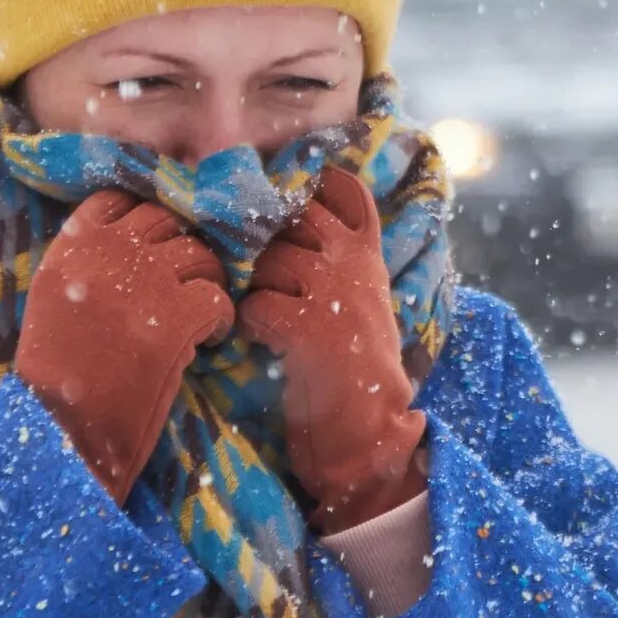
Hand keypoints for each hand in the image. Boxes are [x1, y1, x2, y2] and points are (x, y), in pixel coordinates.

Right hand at [15, 189, 233, 501]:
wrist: (60, 428)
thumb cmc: (53, 378)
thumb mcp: (53, 303)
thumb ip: (85, 265)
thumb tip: (131, 247)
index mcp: (72, 246)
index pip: (119, 199)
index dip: (145, 218)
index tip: (157, 244)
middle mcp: (109, 252)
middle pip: (167, 220)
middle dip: (183, 247)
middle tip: (189, 281)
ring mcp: (146, 280)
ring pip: (201, 254)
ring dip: (207, 281)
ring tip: (200, 315)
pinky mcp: (177, 316)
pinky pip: (218, 298)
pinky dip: (220, 321)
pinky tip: (208, 341)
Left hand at [239, 168, 427, 533]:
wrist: (370, 431)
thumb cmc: (354, 366)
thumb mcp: (359, 298)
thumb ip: (334, 258)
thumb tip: (279, 224)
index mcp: (367, 254)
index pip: (342, 188)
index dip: (307, 187)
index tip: (286, 204)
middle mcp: (352, 264)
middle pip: (291, 216)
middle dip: (266, 241)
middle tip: (263, 277)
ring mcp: (332, 291)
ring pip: (266, 261)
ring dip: (253, 287)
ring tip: (265, 320)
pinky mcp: (309, 326)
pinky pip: (255, 304)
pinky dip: (247, 324)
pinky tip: (259, 342)